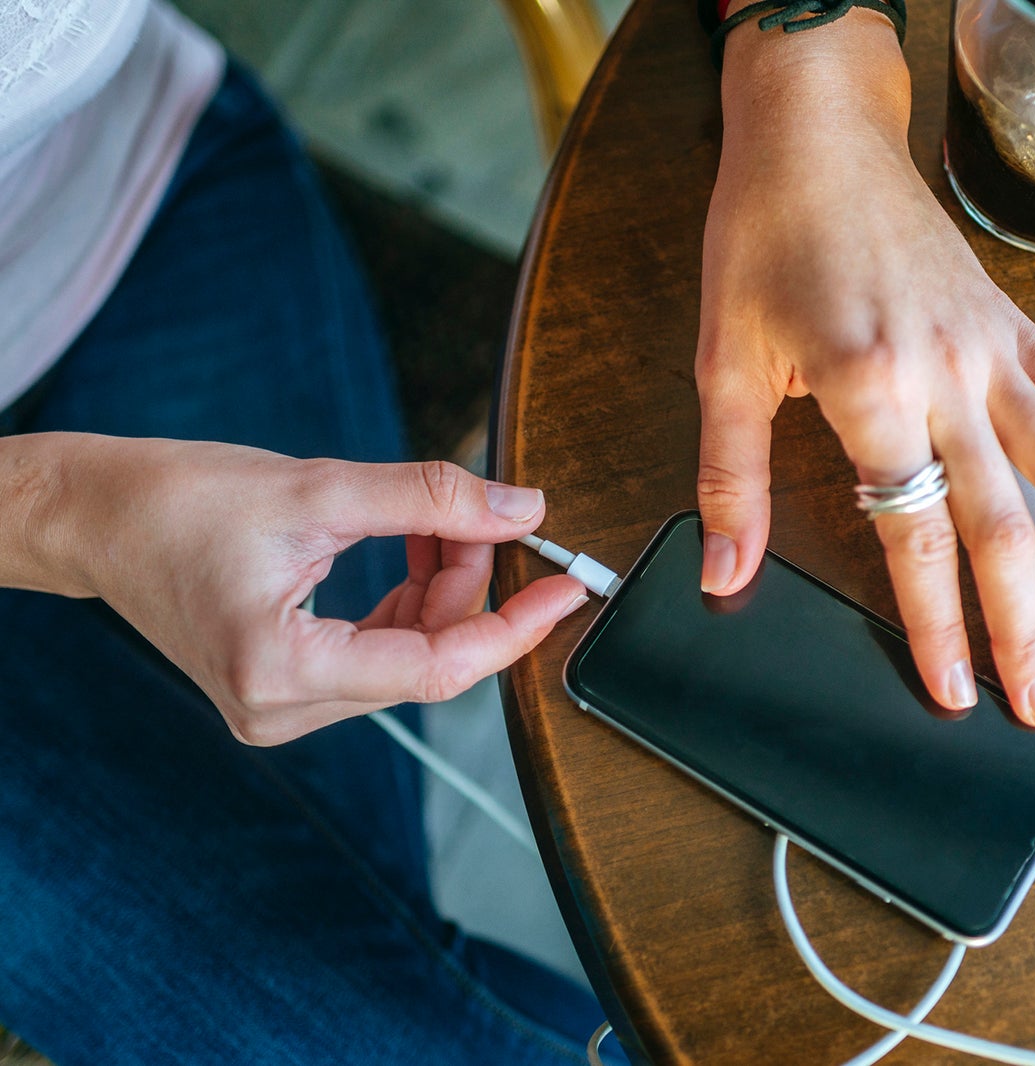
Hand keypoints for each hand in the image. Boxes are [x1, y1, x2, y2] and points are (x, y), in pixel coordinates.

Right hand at [26, 434, 584, 744]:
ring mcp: (280, 708)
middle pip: (428, 660)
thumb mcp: (317, 487)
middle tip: (482, 515)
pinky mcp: (282, 689)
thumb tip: (522, 508)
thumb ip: (430, 499)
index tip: (567, 587)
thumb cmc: (176, 500)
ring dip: (440, 590)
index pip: (438, 669)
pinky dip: (407, 602)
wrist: (94, 518)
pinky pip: (378, 654)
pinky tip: (408, 549)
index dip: (515, 627)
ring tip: (432, 521)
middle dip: (469, 585)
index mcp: (280, 671)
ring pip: (409, 656)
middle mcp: (280, 710)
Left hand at [695, 16, 1034, 725]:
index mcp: (868, 386)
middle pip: (1000, 521)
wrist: (815, 137)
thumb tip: (726, 573)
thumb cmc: (764, 238)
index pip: (913, 533)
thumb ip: (732, 478)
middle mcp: (945, 373)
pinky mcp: (1015, 324)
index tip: (958, 691)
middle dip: (1028, 624)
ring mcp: (991, 348)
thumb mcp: (725, 363)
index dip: (938, 624)